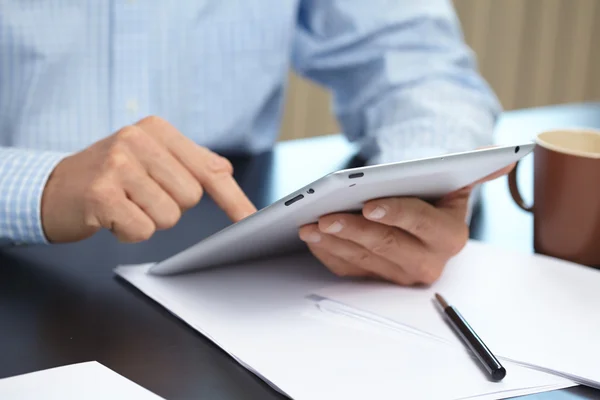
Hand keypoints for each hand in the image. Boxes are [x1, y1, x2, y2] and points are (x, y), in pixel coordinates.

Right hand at [41, 116, 255, 242]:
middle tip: (141, 196)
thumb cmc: (109, 175)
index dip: (232, 199)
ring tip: (125, 204)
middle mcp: (137, 139)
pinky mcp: (101, 193)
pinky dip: (130, 232)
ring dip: (149, 220)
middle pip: (191, 196)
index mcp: (157, 129)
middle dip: (171, 206)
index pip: (209, 169)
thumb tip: (226, 172)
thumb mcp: (150, 158)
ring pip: (169, 216)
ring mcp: (117, 164)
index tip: (251, 219)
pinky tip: (112, 217)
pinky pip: (143, 230)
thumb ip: (190, 162)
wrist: (53, 188)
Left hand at [298, 164, 513, 284]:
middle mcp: (427, 261)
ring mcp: (399, 273)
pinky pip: (348, 269)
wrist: (421, 213)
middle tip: (326, 215)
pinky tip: (313, 238)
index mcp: (450, 236)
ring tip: (310, 224)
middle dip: (354, 230)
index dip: (396, 213)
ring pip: (363, 260)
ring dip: (334, 242)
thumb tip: (506, 158)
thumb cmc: (433, 192)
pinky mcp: (376, 277)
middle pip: (386, 245)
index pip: (422, 223)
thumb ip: (476, 169)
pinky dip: (328, 253)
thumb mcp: (456, 178)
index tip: (369, 204)